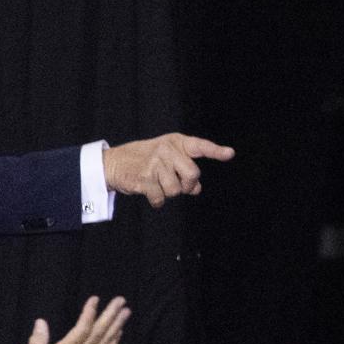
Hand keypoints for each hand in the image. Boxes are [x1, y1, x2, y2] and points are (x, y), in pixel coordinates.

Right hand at [21, 296, 128, 343]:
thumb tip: (40, 323)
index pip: (81, 330)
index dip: (89, 314)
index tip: (95, 299)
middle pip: (98, 333)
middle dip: (110, 315)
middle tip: (121, 300)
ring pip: (104, 342)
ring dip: (116, 325)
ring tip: (125, 311)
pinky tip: (119, 334)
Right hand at [102, 133, 233, 208]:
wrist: (113, 162)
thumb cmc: (143, 160)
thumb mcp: (166, 158)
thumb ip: (183, 169)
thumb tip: (197, 189)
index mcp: (175, 142)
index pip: (200, 146)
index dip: (216, 151)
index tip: (230, 154)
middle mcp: (167, 150)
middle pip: (193, 174)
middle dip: (188, 185)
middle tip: (178, 185)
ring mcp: (155, 163)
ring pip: (176, 190)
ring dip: (168, 194)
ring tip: (157, 184)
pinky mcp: (144, 178)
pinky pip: (161, 199)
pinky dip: (156, 201)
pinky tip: (149, 193)